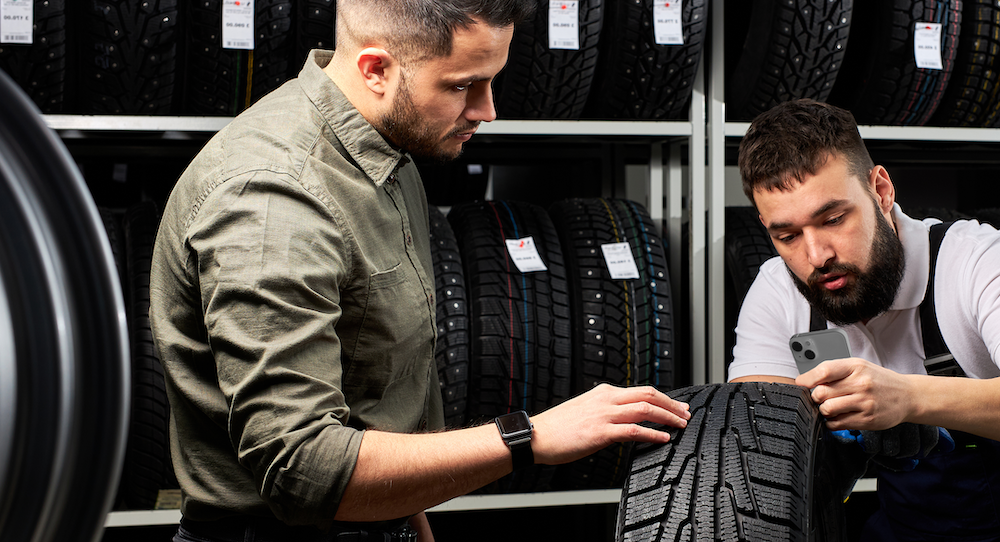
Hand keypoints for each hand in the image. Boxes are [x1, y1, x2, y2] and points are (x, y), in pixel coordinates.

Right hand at [529, 383, 689, 465]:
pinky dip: (652, 433)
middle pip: (648, 394)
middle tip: (686, 414)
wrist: (536, 436)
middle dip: (672, 404)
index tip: (677, 406)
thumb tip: (625, 419)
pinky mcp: (600, 432)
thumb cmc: (558, 428)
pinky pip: (633, 430)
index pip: (641, 390)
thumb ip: (605, 411)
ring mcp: (604, 414)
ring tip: (680, 425)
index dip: (664, 398)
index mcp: (603, 392)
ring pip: (645, 409)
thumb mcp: (585, 410)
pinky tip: (662, 439)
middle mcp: (606, 399)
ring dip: (668, 417)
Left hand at [795, 357, 914, 430]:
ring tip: (830, 407)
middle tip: (821, 397)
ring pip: (827, 409)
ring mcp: (864, 403)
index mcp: (856, 367)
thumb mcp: (859, 367)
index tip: (801, 383)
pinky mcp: (867, 420)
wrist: (908, 396)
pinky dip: (832, 422)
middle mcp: (860, 384)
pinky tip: (838, 416)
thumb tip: (805, 380)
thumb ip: (834, 371)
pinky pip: (837, 424)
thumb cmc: (879, 381)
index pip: (824, 371)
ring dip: (823, 410)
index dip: (807, 378)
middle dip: (815, 397)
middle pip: (821, 392)